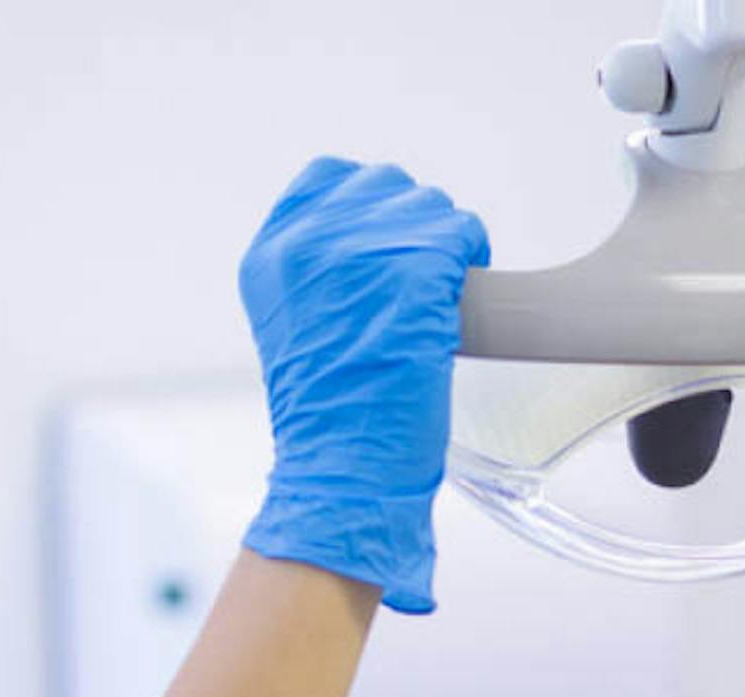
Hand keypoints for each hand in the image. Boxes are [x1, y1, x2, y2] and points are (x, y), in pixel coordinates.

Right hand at [237, 157, 489, 614]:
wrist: (342, 468)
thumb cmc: (327, 417)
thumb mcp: (295, 327)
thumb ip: (318, 271)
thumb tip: (371, 239)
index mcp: (271, 255)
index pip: (326, 179)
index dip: (367, 205)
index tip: (387, 243)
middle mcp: (308, 242)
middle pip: (383, 187)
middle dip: (410, 226)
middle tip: (421, 278)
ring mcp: (362, 251)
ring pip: (429, 207)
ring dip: (444, 244)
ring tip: (438, 295)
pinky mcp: (414, 270)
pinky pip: (462, 232)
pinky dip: (472, 255)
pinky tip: (462, 290)